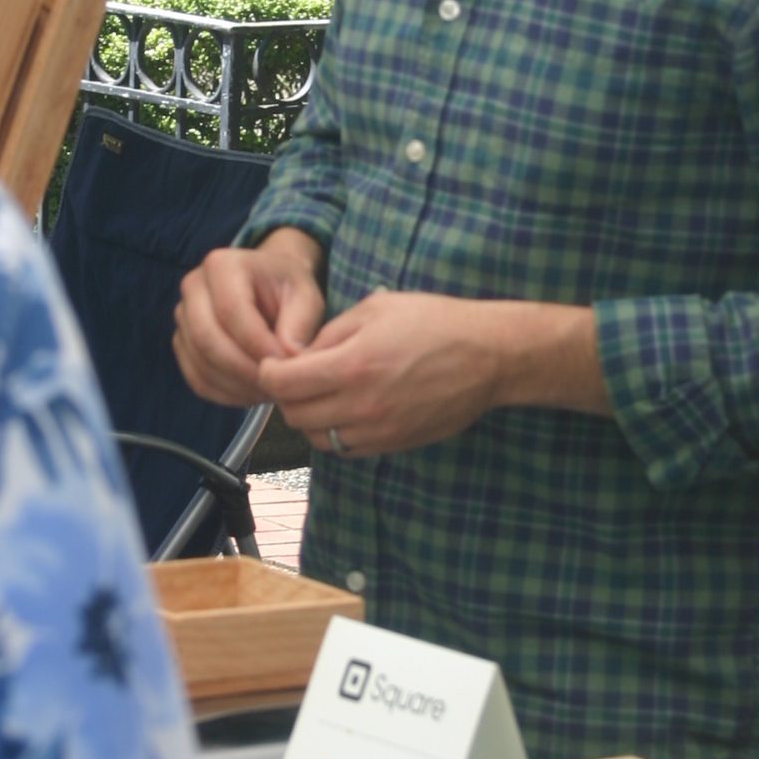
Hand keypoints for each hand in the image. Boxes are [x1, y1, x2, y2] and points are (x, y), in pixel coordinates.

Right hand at [174, 232, 326, 405]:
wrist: (269, 289)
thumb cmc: (288, 290)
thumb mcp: (306, 297)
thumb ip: (300, 324)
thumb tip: (287, 359)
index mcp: (222, 265)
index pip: (230, 311)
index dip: (258, 345)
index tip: (286, 367)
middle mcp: (193, 287)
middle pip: (207, 340)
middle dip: (244, 371)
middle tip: (276, 386)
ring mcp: (183, 317)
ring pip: (200, 364)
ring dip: (237, 386)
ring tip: (270, 390)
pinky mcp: (183, 344)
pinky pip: (197, 379)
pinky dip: (226, 394)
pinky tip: (253, 393)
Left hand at [260, 291, 502, 456]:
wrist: (488, 356)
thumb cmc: (435, 323)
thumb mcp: (375, 309)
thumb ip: (329, 334)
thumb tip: (298, 356)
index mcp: (351, 365)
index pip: (281, 383)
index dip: (269, 372)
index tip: (274, 362)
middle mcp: (361, 405)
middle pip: (294, 415)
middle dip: (287, 396)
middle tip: (298, 377)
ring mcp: (378, 430)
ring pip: (317, 438)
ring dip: (311, 418)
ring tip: (324, 394)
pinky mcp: (393, 444)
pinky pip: (346, 449)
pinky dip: (336, 433)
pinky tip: (348, 410)